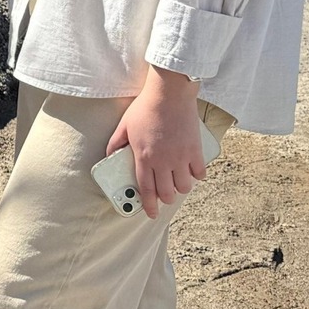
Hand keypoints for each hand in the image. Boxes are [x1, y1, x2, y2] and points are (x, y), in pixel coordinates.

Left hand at [106, 66, 206, 220]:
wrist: (169, 94)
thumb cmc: (145, 108)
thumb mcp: (124, 125)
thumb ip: (115, 143)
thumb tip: (109, 155)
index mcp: (144, 157)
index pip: (146, 189)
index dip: (148, 205)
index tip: (151, 214)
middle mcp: (163, 161)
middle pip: (167, 192)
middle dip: (165, 198)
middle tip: (165, 194)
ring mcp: (181, 157)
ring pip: (184, 186)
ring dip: (181, 188)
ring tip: (177, 181)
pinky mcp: (195, 150)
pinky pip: (200, 173)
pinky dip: (197, 175)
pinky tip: (192, 172)